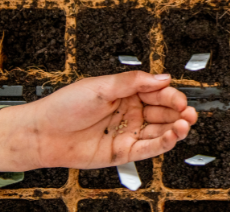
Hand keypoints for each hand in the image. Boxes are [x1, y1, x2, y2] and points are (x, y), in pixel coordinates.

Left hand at [0, 71, 197, 171]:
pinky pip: (150, 148)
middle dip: (178, 111)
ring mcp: (128, 132)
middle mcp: (130, 112)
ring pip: (160, 130)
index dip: (170, 95)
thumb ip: (133, 82)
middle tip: (187, 112)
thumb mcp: (101, 86)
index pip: (156, 92)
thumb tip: (161, 77)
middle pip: (163, 111)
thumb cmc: (63, 107)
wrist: (42, 134)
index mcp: (126, 93)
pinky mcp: (124, 151)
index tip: (179, 97)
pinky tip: (174, 135)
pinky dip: (164, 142)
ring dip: (176, 127)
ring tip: (185, 124)